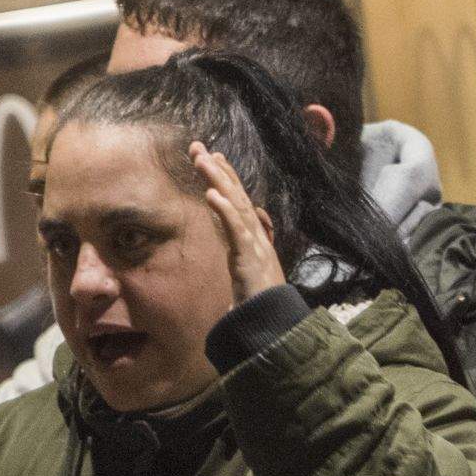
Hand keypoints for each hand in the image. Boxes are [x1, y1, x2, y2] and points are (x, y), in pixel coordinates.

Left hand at [191, 144, 289, 301]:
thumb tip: (224, 281)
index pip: (239, 202)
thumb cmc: (262, 309)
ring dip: (219, 180)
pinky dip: (225, 210)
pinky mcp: (250, 258)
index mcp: (253, 240)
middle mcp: (256, 237)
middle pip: (237, 196)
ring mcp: (255, 246)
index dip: (226, 178)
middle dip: (218, 170)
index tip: (212, 157)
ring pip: (236, 205)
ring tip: (202, 159)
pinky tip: (211, 194)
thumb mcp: (246, 284)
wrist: (276, 327)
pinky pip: (236, 230)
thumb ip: (237, 273)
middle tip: (199, 147)